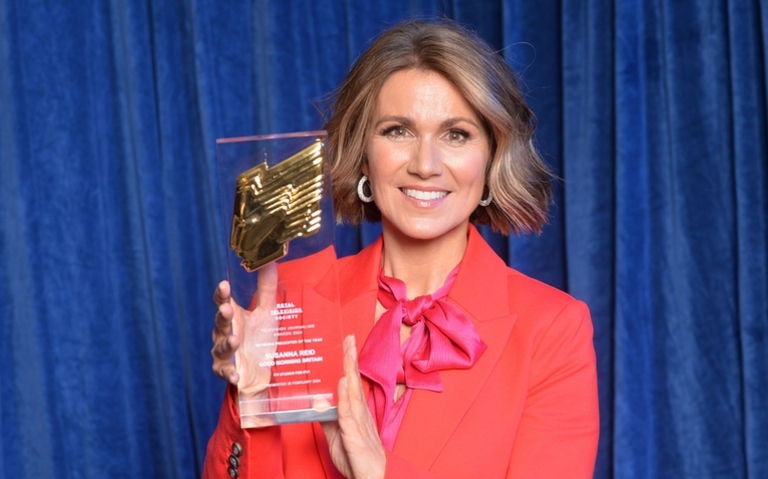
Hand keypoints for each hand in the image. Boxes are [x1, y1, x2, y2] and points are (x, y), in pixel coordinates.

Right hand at [211, 264, 278, 395]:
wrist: (261, 372)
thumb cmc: (260, 339)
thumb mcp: (268, 312)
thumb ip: (266, 288)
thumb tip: (268, 260)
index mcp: (234, 317)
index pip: (223, 302)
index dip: (222, 294)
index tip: (224, 284)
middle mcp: (225, 333)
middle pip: (220, 323)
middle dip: (222, 316)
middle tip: (226, 309)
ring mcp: (224, 353)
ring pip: (220, 347)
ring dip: (226, 343)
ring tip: (234, 340)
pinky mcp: (228, 371)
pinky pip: (225, 372)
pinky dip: (229, 373)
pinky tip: (235, 375)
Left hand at [322, 335, 385, 478]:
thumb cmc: (357, 461)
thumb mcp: (336, 438)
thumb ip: (328, 420)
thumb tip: (318, 401)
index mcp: (357, 414)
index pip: (352, 384)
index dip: (350, 364)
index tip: (348, 344)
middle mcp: (360, 416)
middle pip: (354, 384)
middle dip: (351, 360)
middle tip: (349, 339)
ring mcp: (360, 427)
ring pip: (353, 395)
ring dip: (349, 373)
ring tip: (346, 355)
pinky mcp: (355, 439)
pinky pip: (348, 417)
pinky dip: (345, 400)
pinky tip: (342, 386)